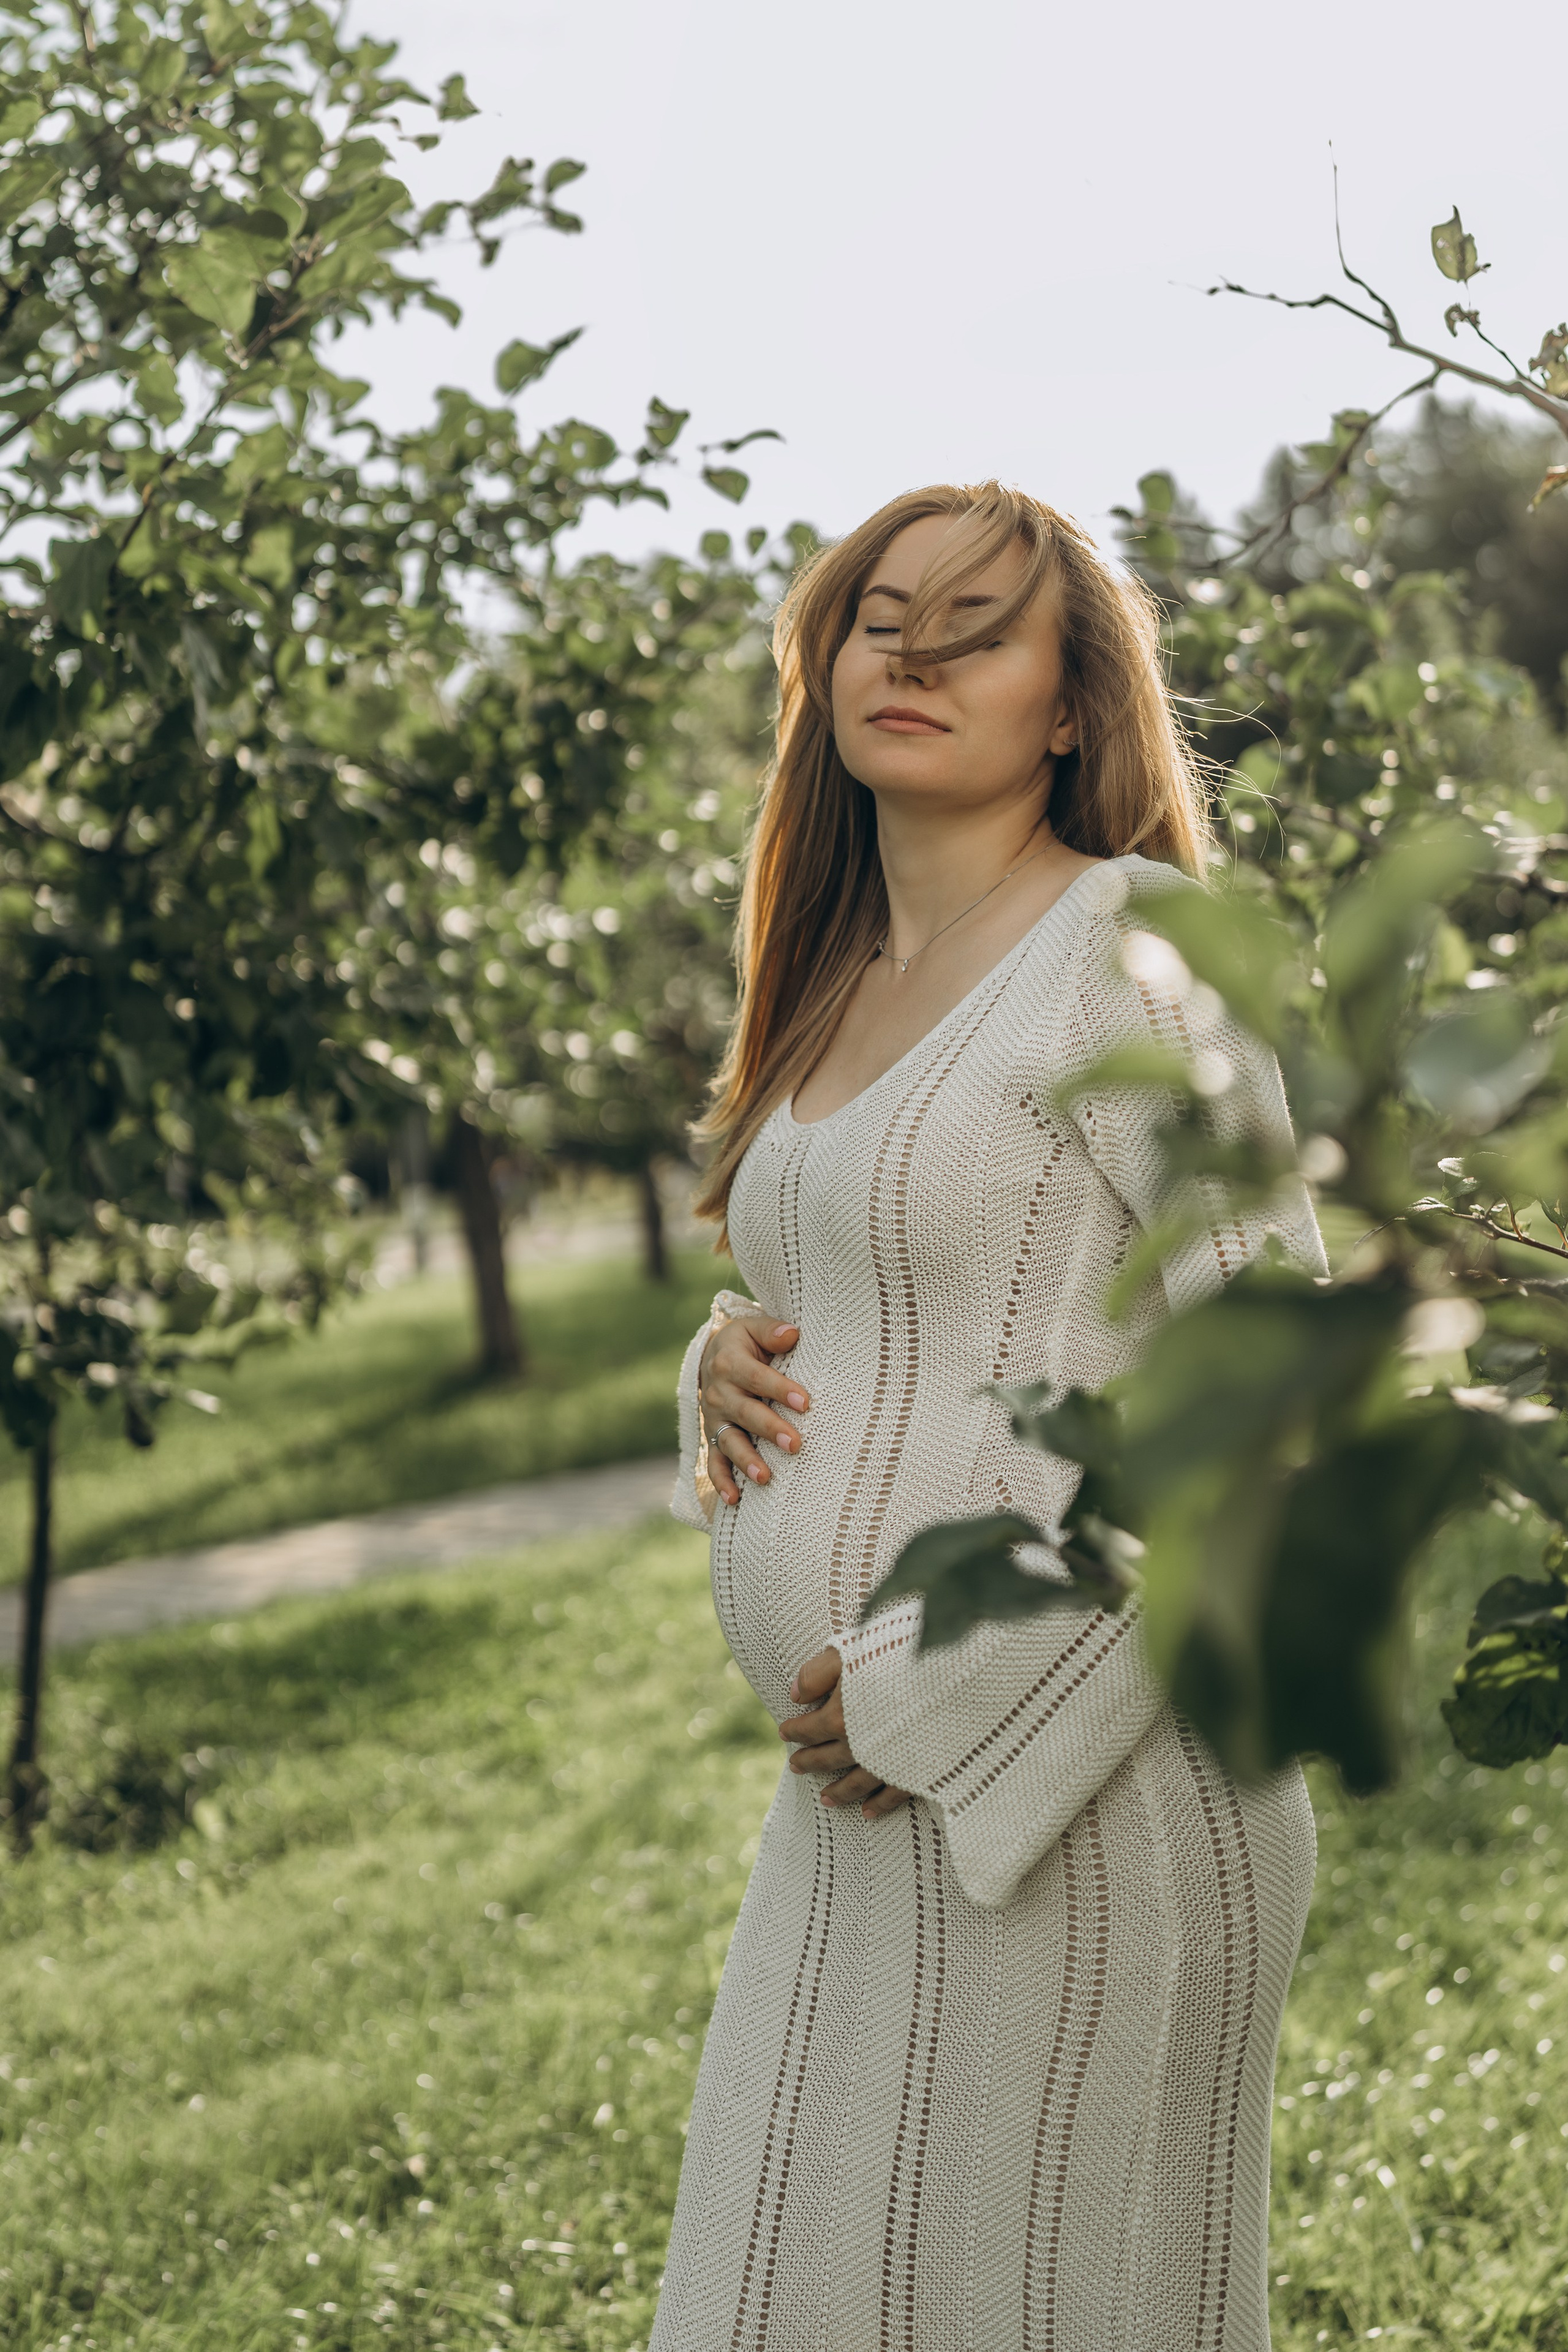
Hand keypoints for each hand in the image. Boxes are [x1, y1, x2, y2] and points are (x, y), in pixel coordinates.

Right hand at [701, 1313, 810, 1505]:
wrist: (712, 1356)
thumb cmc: (746, 1343)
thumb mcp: (754, 1328)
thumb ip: (772, 1332)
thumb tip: (792, 1334)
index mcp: (729, 1362)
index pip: (757, 1378)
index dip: (780, 1390)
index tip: (806, 1403)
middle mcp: (718, 1392)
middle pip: (745, 1413)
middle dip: (770, 1429)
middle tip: (795, 1444)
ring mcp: (714, 1418)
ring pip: (729, 1441)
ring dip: (746, 1460)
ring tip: (765, 1477)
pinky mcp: (713, 1437)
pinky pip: (714, 1462)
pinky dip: (722, 1481)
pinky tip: (735, 1499)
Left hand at [777, 1647, 911, 1819]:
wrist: (955, 1675)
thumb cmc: (899, 1654)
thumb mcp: (852, 1652)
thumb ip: (819, 1672)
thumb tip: (794, 1694)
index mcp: (840, 1718)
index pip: (809, 1728)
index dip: (794, 1730)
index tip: (784, 1732)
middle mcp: (860, 1747)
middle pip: (828, 1758)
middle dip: (809, 1762)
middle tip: (795, 1767)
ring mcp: (888, 1763)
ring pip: (856, 1784)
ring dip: (839, 1792)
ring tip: (825, 1800)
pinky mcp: (917, 1772)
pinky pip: (893, 1795)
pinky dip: (879, 1805)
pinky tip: (868, 1812)